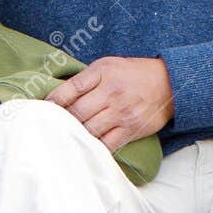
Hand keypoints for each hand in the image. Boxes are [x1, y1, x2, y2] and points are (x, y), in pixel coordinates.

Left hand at [46, 56, 172, 150]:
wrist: (169, 83)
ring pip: (89, 129)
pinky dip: (93, 147)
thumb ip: (86, 79)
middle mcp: (112, 92)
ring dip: (75, 134)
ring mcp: (122, 112)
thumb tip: (57, 95)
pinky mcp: (131, 129)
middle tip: (50, 126)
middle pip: (77, 112)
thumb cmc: (133, 73)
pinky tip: (85, 147)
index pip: (70, 88)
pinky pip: (107, 144)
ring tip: (64, 137)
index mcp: (102, 73)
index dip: (53, 100)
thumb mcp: (108, 65)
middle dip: (61, 120)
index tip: (42, 108)